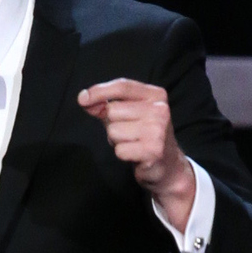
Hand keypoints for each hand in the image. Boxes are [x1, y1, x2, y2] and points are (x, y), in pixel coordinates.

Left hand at [78, 78, 197, 233]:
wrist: (169, 166)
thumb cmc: (144, 137)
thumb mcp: (128, 115)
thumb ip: (106, 106)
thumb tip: (84, 100)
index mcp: (156, 96)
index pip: (122, 86)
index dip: (99, 91)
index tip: (82, 99)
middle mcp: (160, 110)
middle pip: (113, 111)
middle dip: (112, 125)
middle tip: (129, 133)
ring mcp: (158, 130)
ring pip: (114, 131)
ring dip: (117, 141)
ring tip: (133, 144)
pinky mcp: (153, 151)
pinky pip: (119, 150)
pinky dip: (122, 154)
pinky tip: (136, 155)